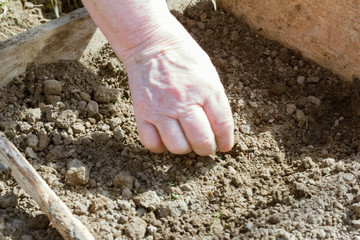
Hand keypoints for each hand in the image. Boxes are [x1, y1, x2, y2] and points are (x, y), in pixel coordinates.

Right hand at [124, 17, 233, 155]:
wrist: (151, 43)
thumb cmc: (184, 58)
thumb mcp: (209, 74)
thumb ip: (215, 102)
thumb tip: (218, 130)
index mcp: (206, 90)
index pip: (222, 126)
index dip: (225, 141)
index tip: (223, 146)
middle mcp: (184, 102)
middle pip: (201, 141)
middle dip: (206, 149)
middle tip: (204, 145)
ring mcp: (162, 109)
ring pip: (178, 147)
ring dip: (185, 149)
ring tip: (185, 140)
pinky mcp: (142, 113)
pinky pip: (152, 143)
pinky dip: (161, 147)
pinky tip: (166, 139)